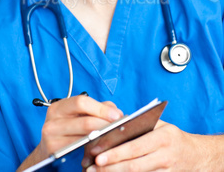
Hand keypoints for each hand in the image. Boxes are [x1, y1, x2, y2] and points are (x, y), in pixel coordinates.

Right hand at [37, 95, 122, 159]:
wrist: (50, 151)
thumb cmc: (68, 131)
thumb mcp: (79, 115)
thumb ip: (98, 109)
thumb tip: (116, 112)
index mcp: (58, 107)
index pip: (81, 102)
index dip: (101, 108)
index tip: (116, 115)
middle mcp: (52, 121)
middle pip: (85, 121)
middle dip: (105, 124)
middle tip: (118, 127)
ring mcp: (52, 139)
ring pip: (85, 138)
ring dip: (102, 138)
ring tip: (112, 137)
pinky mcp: (55, 153)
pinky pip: (80, 151)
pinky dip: (94, 149)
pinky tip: (100, 148)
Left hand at [83, 120, 220, 170]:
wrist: (196, 155)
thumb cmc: (172, 137)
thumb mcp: (159, 124)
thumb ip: (138, 122)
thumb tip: (113, 121)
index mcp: (163, 137)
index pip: (135, 146)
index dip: (116, 153)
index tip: (98, 155)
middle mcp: (165, 155)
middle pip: (133, 165)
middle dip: (110, 167)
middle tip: (92, 168)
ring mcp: (166, 171)